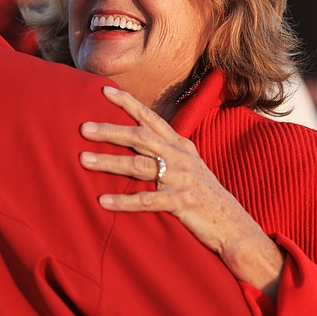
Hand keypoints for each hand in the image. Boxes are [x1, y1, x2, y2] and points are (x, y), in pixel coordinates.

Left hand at [80, 85, 284, 297]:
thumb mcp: (188, 166)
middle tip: (83, 128)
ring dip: (109, 162)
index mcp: (180, 145)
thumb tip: (137, 140)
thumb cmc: (204, 195)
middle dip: (110, 131)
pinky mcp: (181, 202)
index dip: (127, 103)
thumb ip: (165, 151)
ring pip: (139, 165)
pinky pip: (147, 200)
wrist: (233, 224)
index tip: (104, 91)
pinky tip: (103, 201)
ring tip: (83, 160)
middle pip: (140, 137)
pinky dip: (123, 201)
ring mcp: (181, 178)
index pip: (150, 118)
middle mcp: (180, 157)